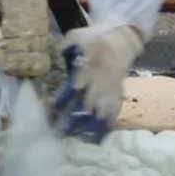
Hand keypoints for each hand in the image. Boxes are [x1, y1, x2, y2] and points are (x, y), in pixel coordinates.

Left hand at [50, 24, 143, 141]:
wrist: (123, 38)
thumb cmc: (95, 37)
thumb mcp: (76, 35)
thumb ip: (64, 47)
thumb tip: (51, 59)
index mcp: (89, 66)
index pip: (74, 86)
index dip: (63, 97)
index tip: (53, 107)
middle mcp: (100, 81)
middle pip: (87, 103)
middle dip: (75, 119)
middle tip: (62, 132)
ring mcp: (110, 88)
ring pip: (101, 111)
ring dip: (91, 126)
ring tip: (82, 140)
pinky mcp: (118, 93)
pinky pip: (114, 111)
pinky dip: (107, 124)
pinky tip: (100, 137)